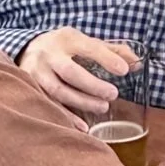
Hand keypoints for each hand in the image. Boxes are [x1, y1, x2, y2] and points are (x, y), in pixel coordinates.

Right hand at [18, 29, 137, 120]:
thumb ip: (112, 51)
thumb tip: (136, 63)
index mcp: (67, 38)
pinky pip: (49, 105)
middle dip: (92, 85)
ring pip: (58, 90)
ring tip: (103, 108)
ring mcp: (38, 72)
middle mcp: (49, 54)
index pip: (89, 47)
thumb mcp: (85, 41)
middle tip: (113, 94)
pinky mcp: (31, 88)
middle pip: (70, 72)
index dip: (106, 59)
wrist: (28, 48)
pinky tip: (83, 127)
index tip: (124, 70)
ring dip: (82, 102)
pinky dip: (66, 117)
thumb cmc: (66, 46)